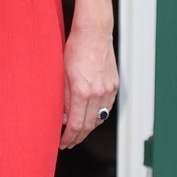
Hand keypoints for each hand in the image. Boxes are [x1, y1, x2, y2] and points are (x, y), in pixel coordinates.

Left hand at [60, 29, 117, 149]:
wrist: (94, 33)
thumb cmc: (75, 48)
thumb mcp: (62, 74)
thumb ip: (64, 98)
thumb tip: (63, 116)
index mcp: (82, 91)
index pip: (76, 124)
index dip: (69, 137)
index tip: (63, 142)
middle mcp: (98, 93)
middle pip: (89, 125)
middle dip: (78, 137)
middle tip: (69, 142)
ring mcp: (108, 89)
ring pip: (100, 118)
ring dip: (89, 128)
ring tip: (79, 132)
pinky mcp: (114, 84)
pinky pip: (107, 107)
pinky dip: (98, 115)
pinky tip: (91, 117)